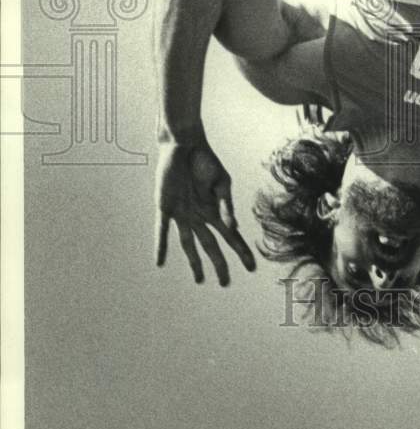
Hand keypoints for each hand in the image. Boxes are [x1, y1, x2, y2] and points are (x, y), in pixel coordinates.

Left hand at [155, 139, 255, 285]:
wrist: (184, 145)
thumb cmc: (206, 161)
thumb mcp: (222, 182)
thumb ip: (226, 205)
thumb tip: (232, 227)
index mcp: (215, 210)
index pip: (231, 236)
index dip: (241, 251)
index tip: (251, 267)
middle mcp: (199, 216)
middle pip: (211, 245)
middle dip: (219, 264)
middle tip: (225, 283)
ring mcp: (182, 214)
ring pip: (189, 243)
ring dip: (193, 262)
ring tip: (199, 280)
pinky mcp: (165, 208)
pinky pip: (161, 231)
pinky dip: (161, 246)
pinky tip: (160, 262)